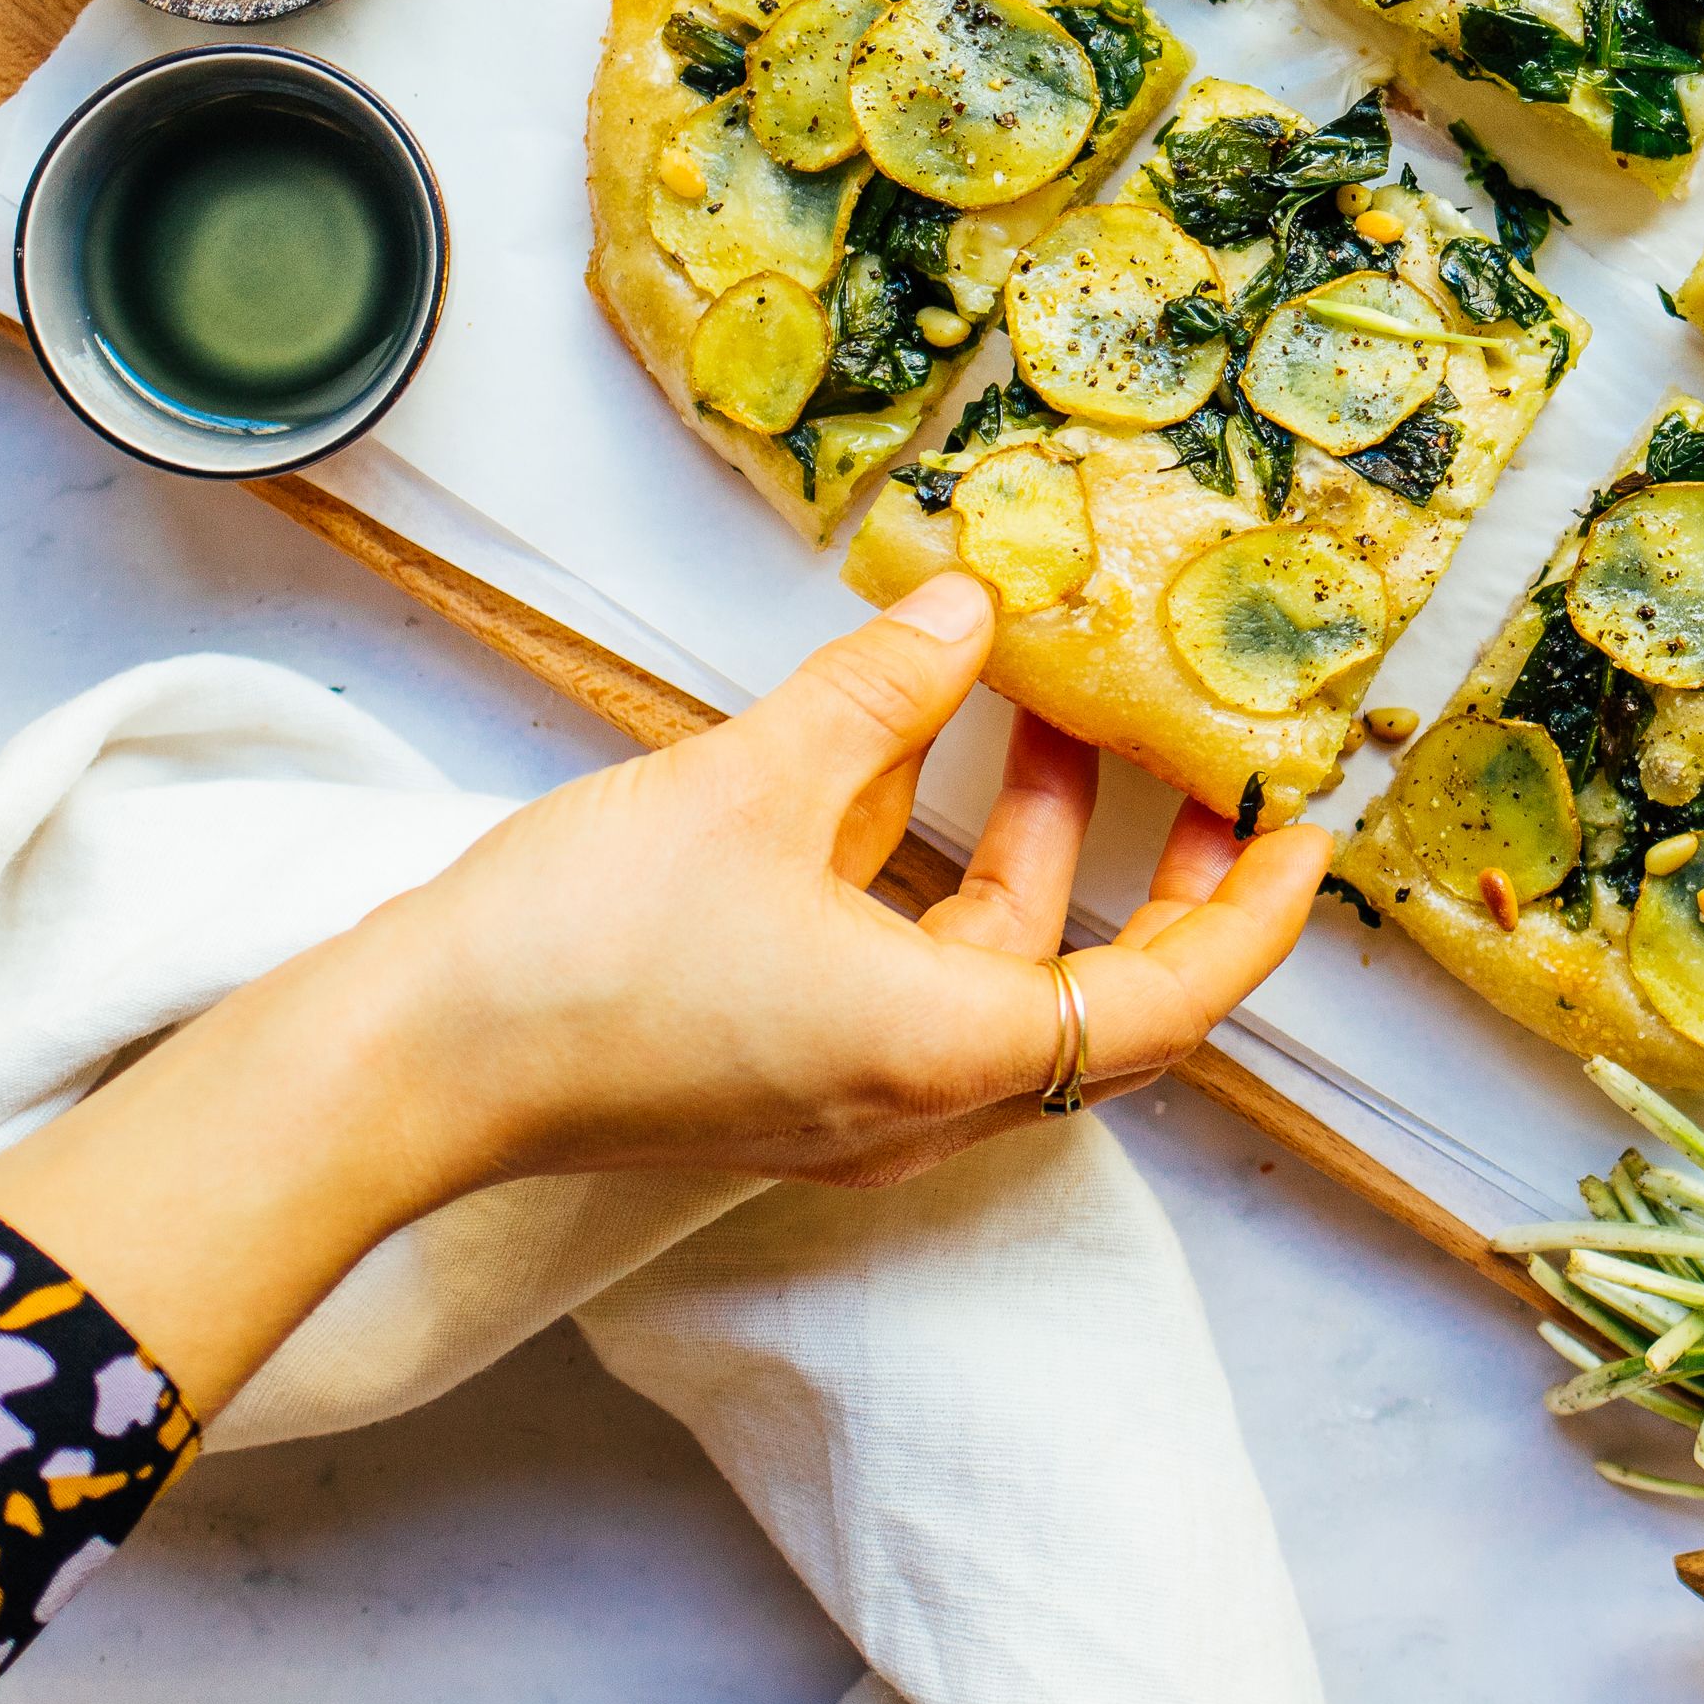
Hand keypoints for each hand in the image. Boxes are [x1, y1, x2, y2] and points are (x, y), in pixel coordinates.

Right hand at [376, 568, 1332, 1185]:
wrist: (401, 1069)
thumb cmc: (572, 960)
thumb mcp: (751, 785)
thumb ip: (877, 692)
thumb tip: (970, 608)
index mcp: (946, 1053)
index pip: (1167, 1002)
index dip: (1250, 914)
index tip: (1302, 831)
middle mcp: (917, 1095)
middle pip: (1103, 994)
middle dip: (1165, 874)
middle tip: (1212, 769)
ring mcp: (848, 1088)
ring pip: (998, 968)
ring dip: (1041, 847)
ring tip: (1057, 708)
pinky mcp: (782, 1063)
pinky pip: (908, 964)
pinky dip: (937, 866)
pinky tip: (917, 746)